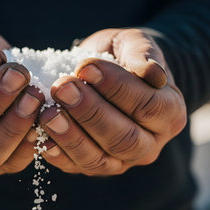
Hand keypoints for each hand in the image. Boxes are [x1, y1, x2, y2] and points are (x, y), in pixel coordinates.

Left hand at [39, 28, 186, 175]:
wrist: (108, 73)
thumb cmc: (123, 56)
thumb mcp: (134, 43)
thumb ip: (143, 54)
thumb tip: (152, 74)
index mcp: (170, 112)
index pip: (147, 106)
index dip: (116, 88)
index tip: (86, 68)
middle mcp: (151, 143)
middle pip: (124, 138)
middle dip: (90, 113)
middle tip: (62, 88)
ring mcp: (122, 160)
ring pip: (100, 159)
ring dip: (71, 136)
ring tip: (47, 112)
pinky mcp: (95, 166)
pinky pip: (76, 166)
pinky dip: (56, 153)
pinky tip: (39, 133)